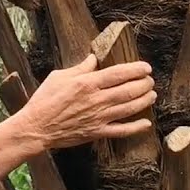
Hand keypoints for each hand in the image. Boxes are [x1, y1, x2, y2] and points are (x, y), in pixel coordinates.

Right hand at [17, 54, 156, 150]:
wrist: (36, 127)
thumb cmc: (45, 100)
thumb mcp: (59, 76)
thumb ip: (80, 68)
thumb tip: (94, 58)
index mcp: (87, 83)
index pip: (118, 74)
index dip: (136, 70)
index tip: (146, 68)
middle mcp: (96, 100)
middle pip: (128, 90)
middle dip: (144, 84)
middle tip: (150, 80)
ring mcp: (99, 117)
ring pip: (129, 108)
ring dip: (144, 101)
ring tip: (152, 95)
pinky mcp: (97, 132)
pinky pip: (121, 130)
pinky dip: (135, 127)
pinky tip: (146, 123)